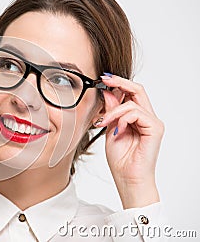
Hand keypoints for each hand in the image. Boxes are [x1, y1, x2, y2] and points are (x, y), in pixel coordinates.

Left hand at [96, 74, 163, 208]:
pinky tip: (115, 130)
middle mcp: (147, 118)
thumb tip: (108, 93)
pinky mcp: (155, 128)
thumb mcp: (110, 129)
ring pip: (133, 102)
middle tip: (104, 80)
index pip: (131, 93)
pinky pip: (136, 113)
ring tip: (102, 123)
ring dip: (113, 110)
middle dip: (119, 82)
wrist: (127, 178)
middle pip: (138, 90)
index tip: (103, 79)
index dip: (118, 83)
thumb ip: (111, 112)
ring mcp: (152, 123)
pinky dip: (121, 118)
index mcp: (137, 118)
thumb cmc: (120, 159)